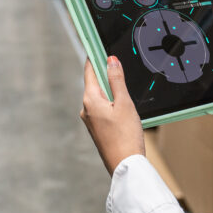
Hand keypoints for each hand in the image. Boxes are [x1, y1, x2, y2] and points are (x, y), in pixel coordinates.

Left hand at [80, 57, 145, 175]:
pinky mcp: (98, 130)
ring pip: (99, 96)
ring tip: (122, 80)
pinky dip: (110, 101)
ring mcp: (91, 121)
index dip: (95, 57)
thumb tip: (110, 60)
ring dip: (109, 88)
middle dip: (104, 72)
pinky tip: (122, 104)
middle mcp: (86, 109)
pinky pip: (102, 108)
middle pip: (94, 83)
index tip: (97, 45)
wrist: (125, 167)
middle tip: (114, 59)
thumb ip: (117, 80)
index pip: (90, 71)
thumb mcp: (124, 103)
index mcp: (90, 100)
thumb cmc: (125, 136)